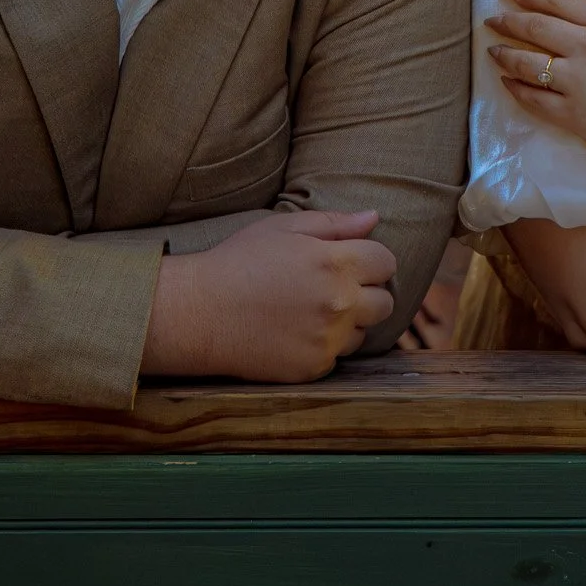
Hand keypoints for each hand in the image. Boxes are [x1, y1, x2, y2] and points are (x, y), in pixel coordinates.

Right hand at [142, 210, 396, 382]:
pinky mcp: (314, 367)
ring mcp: (328, 339)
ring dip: (348, 323)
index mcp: (336, 262)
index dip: (370, 260)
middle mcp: (340, 302)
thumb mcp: (282, 228)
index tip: (349, 263)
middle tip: (332, 289)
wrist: (198, 313)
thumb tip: (373, 217)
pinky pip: (337, 356)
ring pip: (364, 332)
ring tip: (309, 312)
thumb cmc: (238, 262)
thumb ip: (334, 223)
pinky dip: (323, 346)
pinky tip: (294, 333)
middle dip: (366, 293)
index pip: (386, 262)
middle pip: (384, 302)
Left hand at [486, 0, 585, 169]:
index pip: (558, 1)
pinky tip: (507, 81)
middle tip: (491, 20)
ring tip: (492, 50)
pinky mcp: (573, 114)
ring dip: (504, 53)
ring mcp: (577, 83)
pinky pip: (534, 99)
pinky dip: (515, 88)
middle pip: (535, 27)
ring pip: (527, 63)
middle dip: (508, 20)